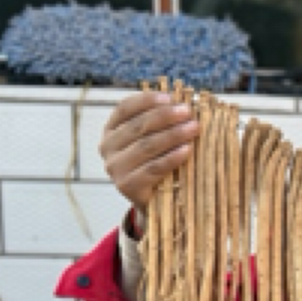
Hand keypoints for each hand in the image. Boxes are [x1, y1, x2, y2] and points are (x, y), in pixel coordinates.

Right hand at [100, 91, 198, 215]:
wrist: (154, 203)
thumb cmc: (157, 165)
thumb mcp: (154, 141)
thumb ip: (160, 123)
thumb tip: (185, 104)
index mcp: (111, 130)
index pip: (125, 108)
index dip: (147, 100)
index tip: (170, 97)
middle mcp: (107, 147)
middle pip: (138, 126)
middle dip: (165, 116)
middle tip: (188, 112)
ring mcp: (115, 167)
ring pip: (146, 146)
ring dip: (173, 135)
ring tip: (194, 128)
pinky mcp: (127, 186)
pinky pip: (153, 168)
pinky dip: (172, 158)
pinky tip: (187, 150)